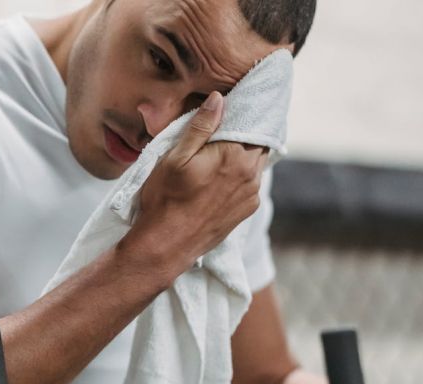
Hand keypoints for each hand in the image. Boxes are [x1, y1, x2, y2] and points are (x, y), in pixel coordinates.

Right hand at [121, 91, 268, 279]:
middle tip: (228, 119)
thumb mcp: (175, 157)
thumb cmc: (165, 199)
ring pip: (255, 160)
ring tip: (222, 146)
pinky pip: (251, 181)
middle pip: (257, 140)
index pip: (252, 120)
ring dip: (243, 150)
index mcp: (235, 156)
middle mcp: (251, 174)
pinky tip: (221, 173)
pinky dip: (241, 171)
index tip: (237, 97)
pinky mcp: (247, 209)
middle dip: (246, 128)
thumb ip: (201, 126)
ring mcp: (251, 194)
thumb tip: (220, 98)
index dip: (245, 108)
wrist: (166, 246)